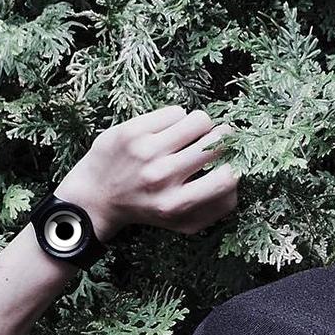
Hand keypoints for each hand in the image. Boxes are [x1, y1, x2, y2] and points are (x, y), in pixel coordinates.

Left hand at [53, 105, 238, 241]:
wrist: (95, 197)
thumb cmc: (146, 209)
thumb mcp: (181, 223)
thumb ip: (215, 210)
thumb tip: (239, 183)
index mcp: (176, 204)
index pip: (227, 178)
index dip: (236, 165)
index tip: (231, 161)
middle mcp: (162, 177)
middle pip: (216, 143)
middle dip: (224, 139)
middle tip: (218, 140)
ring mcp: (145, 151)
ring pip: (199, 120)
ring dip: (203, 125)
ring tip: (193, 133)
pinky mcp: (131, 131)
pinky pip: (175, 111)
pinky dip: (178, 119)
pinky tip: (168, 130)